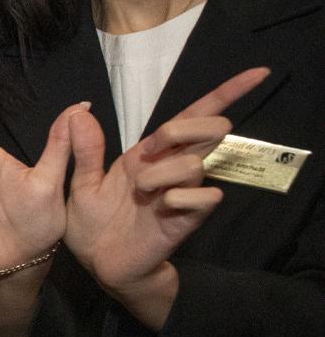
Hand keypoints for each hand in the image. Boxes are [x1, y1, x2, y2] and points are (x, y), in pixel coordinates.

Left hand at [65, 67, 266, 295]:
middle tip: (151, 150)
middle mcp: (171, 168)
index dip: (225, 94)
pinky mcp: (189, 218)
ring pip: (195, 163)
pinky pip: (202, 197)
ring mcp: (184, 192)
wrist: (101, 263)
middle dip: (182, 130)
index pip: (192, 115)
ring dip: (162, 173)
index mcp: (149, 153)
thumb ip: (84, 149)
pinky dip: (178, 199)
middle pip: (206, 129)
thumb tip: (79, 111)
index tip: (258, 72)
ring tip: (140, 193)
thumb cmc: (94, 223)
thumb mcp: (81, 182)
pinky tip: (160, 208)